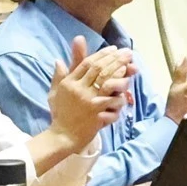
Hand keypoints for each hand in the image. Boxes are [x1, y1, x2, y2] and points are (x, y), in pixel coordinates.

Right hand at [42, 35, 133, 151]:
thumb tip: (58, 60)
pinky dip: (120, 94)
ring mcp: (88, 100)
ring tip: (131, 67)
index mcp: (69, 82)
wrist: (63, 136)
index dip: (101, 54)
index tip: (113, 49)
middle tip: (127, 53)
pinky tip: (127, 89)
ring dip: (120, 73)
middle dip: (115, 59)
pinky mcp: (96, 111)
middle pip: (99, 68)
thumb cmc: (60, 115)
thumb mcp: (55, 93)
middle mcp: (78, 88)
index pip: (87, 63)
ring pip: (107, 80)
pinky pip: (112, 99)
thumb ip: (59, 76)